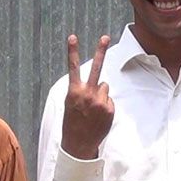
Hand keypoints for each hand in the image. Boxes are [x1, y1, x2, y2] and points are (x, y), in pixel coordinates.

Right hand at [61, 34, 113, 159]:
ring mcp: (100, 101)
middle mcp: (87, 94)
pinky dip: (106, 106)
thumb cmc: (73, 122)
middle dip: (100, 51)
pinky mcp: (109, 108)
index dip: (72, 51)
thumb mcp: (71, 104)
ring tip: (93, 109)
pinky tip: (98, 116)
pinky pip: (109, 100)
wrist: (79, 143)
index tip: (73, 36)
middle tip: (105, 37)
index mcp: (74, 91)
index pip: (73, 68)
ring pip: (105, 87)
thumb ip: (82, 91)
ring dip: (101, 94)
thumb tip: (101, 83)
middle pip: (96, 68)